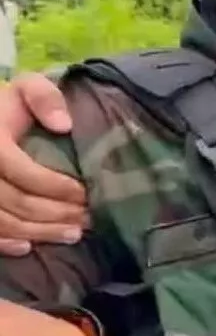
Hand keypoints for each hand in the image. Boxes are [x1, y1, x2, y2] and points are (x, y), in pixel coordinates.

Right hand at [0, 74, 87, 255]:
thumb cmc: (9, 104)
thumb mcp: (27, 87)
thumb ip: (45, 98)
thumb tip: (64, 125)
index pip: (22, 172)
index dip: (55, 186)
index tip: (84, 193)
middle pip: (15, 202)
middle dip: (55, 214)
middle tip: (87, 219)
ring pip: (2, 222)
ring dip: (39, 232)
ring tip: (73, 233)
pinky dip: (5, 244)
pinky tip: (28, 247)